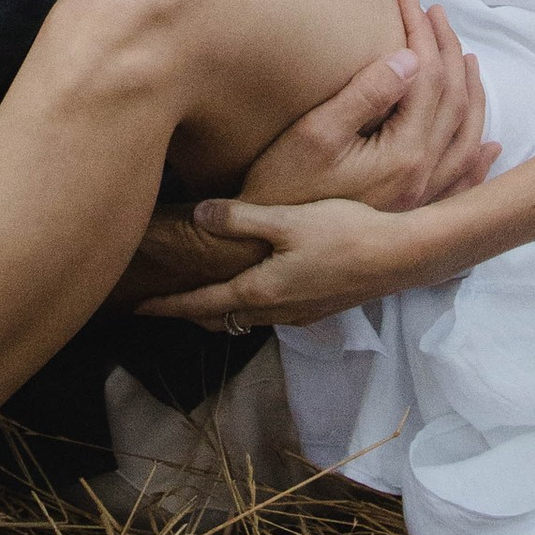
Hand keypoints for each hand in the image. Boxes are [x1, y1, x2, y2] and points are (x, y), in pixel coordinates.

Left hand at [136, 193, 422, 330]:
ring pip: (244, 317)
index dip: (167, 304)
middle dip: (188, 311)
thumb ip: (240, 218)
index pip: (200, 302)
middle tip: (160, 303)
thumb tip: (198, 216)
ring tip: (200, 297)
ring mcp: (297, 313)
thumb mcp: (286, 219)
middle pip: (219, 317)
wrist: (397, 257)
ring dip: (218, 310)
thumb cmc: (343, 232)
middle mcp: (273, 310)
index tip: (138, 307)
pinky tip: (254, 289)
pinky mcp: (316, 307)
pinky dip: (246, 305)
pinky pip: (267, 313)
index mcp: (258, 290)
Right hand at [242, 0, 497, 215]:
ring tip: (467, 59)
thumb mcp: (316, 133)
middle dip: (447, 50)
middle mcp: (424, 180)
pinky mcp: (413, 215)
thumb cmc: (281, 188)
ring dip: (471, 94)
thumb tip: (409, 56)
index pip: (427, 78)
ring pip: (466, 138)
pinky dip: (478, 158)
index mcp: (404, 156)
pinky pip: (462, 182)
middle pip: (453, 101)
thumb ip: (366, 94)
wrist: (266, 251)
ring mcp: (423, 200)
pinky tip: (488, 146)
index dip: (421, 33)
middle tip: (433, 13)